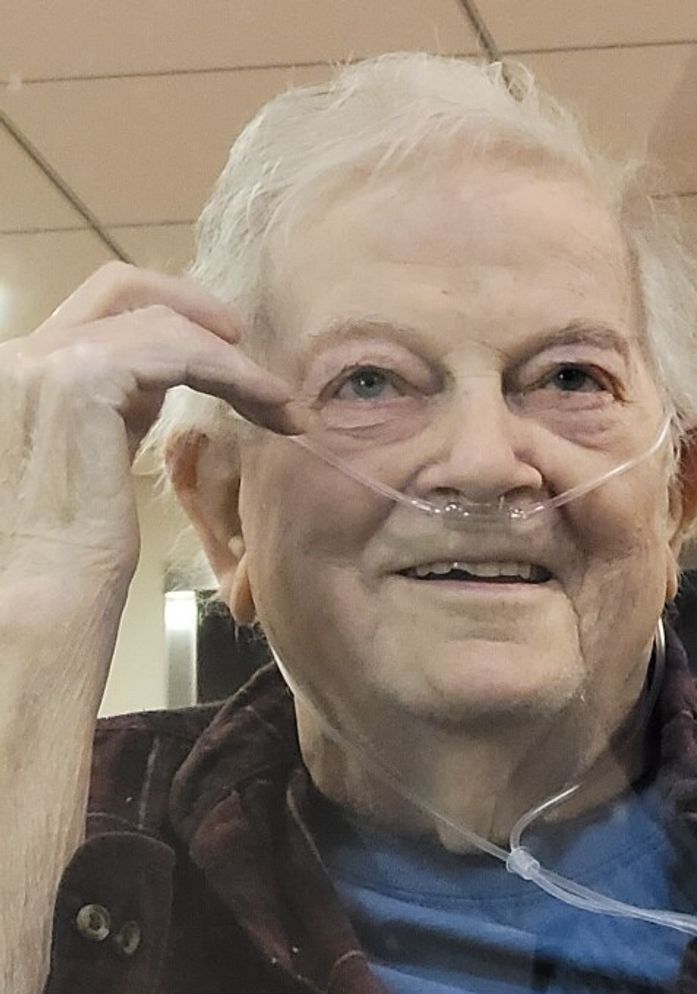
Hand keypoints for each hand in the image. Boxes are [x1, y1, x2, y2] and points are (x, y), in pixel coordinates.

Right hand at [0, 261, 296, 580]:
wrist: (38, 609)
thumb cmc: (64, 562)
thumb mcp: (87, 466)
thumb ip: (108, 415)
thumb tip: (151, 387)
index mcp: (18, 376)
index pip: (96, 313)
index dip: (164, 318)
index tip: (220, 351)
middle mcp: (17, 357)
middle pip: (119, 289)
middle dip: (196, 311)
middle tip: (248, 348)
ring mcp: (41, 364)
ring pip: (158, 321)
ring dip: (230, 357)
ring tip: (277, 400)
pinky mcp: (80, 381)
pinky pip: (178, 350)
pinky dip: (233, 372)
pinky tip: (267, 403)